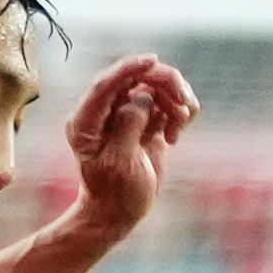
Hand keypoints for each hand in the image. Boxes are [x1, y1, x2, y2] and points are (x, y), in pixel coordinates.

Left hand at [61, 54, 197, 236]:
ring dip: (175, 102)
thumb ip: (129, 125)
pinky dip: (178, 113)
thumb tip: (142, 97)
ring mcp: (126, 115)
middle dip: (164, 84)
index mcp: (87, 120)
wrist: (120, 212)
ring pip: (156, 88)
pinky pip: (167, 104)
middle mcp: (105, 112)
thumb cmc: (115, 192)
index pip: (105, 85)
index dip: (129, 68)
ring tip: (177, 130)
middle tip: (184, 102)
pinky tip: (175, 135)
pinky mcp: (146, 122)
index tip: (153, 60)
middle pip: (136, 79)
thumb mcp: (120, 162)